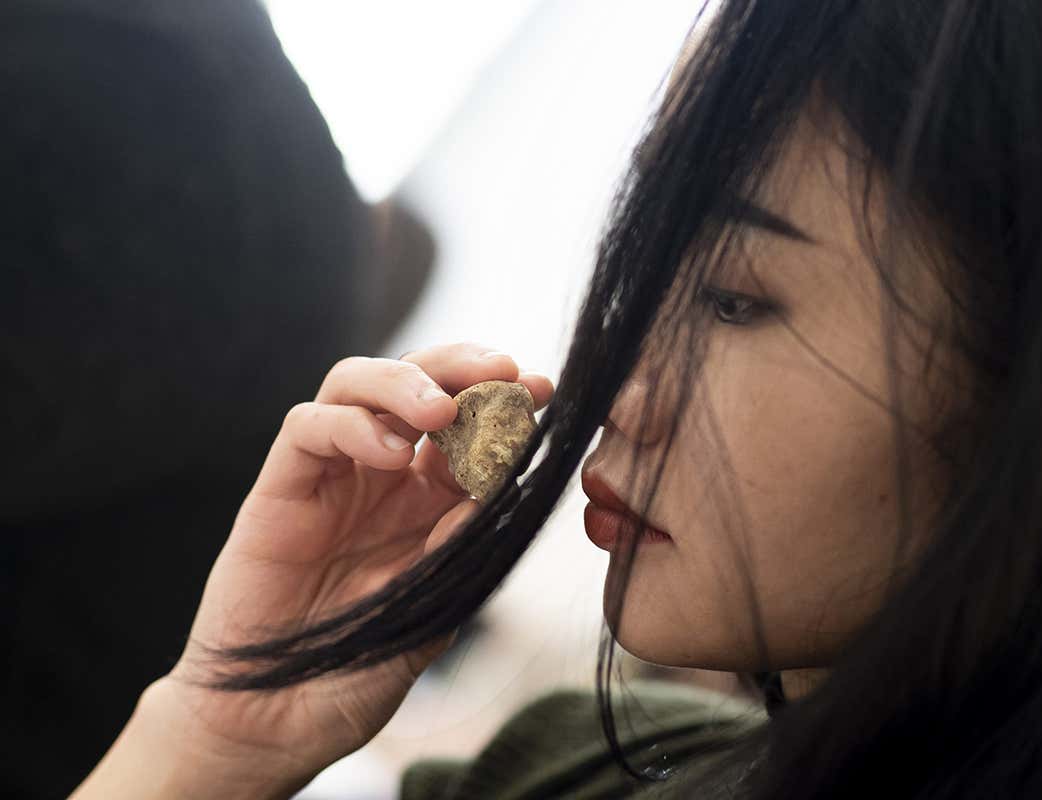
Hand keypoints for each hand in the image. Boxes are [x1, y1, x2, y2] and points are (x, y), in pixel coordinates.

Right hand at [150, 343, 553, 780]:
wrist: (275, 725)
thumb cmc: (356, 672)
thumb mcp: (432, 608)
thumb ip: (462, 548)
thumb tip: (504, 484)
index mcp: (426, 501)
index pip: (468, 426)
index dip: (506, 402)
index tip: (544, 393)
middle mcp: (379, 477)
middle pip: (416, 383)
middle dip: (462, 366)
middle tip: (502, 372)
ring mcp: (328, 478)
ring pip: (356, 384)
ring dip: (407, 384)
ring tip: (443, 412)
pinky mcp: (279, 490)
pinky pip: (307, 427)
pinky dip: (352, 425)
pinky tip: (390, 455)